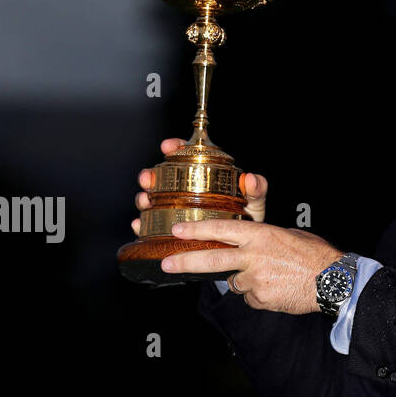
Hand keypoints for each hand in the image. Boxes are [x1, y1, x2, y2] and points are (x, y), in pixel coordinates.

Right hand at [130, 137, 268, 232]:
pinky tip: (139, 225)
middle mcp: (185, 192)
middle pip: (161, 177)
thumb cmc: (247, 221)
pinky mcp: (170, 231)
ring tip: (144, 201)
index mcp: (204, 177)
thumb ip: (256, 190)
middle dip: (150, 175)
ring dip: (143, 198)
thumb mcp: (254, 204)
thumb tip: (251, 179)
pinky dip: (142, 224)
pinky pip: (151, 225)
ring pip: (152, 199)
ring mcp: (176, 210)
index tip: (168, 146)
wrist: (242, 250)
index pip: (186, 155)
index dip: (175, 147)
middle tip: (148, 178)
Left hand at [159, 219, 342, 313]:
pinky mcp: (260, 298)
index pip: (220, 230)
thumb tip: (251, 242)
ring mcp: (255, 279)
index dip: (196, 231)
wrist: (333, 282)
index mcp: (260, 235)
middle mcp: (253, 256)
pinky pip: (250, 297)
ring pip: (234, 282)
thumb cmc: (315, 256)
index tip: (177, 231)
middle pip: (211, 259)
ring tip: (270, 277)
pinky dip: (259, 294)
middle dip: (185, 262)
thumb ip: (263, 238)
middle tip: (166, 265)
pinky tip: (277, 289)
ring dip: (244, 281)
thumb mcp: (288, 235)